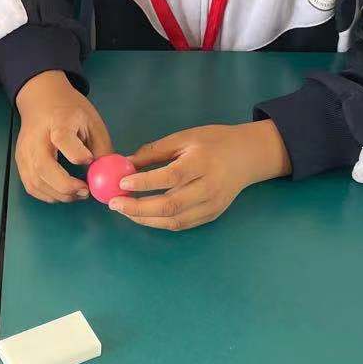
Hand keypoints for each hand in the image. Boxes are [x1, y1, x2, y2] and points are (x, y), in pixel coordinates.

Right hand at [14, 70, 113, 202]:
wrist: (41, 99)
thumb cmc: (70, 110)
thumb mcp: (92, 122)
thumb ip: (101, 147)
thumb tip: (107, 175)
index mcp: (58, 122)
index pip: (62, 139)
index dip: (77, 155)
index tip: (89, 161)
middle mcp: (36, 138)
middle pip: (43, 167)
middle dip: (66, 186)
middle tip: (85, 191)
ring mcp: (25, 151)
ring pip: (35, 182)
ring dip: (58, 195)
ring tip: (77, 193)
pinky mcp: (20, 162)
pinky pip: (31, 186)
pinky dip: (48, 195)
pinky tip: (63, 193)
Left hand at [108, 121, 290, 230]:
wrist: (248, 156)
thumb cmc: (214, 142)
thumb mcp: (184, 138)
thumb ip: (154, 152)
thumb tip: (124, 163)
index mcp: (202, 163)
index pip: (170, 177)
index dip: (144, 182)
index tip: (121, 183)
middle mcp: (208, 188)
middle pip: (170, 205)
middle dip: (137, 208)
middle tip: (114, 203)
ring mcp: (212, 205)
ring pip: (173, 221)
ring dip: (144, 219)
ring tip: (124, 210)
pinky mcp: (211, 215)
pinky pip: (181, 224)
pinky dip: (159, 223)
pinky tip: (143, 215)